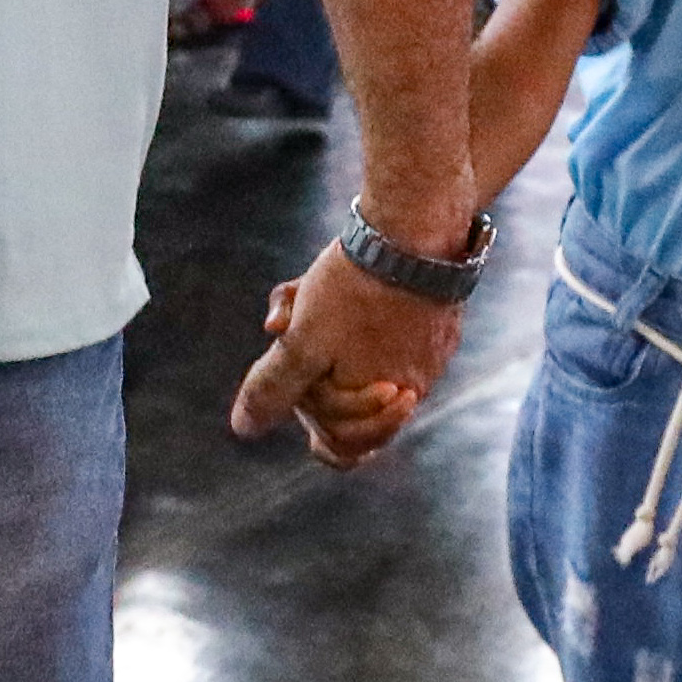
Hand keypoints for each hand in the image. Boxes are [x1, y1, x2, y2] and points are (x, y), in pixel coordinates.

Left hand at [228, 243, 460, 469]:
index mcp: (378, 406)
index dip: (310, 425)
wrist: (416, 232)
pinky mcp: (438, 328)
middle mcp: (410, 392)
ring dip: (330, 337)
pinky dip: (360, 318)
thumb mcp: (300, 342)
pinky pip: (396, 339)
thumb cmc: (355, 291)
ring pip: (370, 368)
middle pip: (352, 409)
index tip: (299, 390)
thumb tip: (243, 429)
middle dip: (314, 372)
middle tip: (294, 325)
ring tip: (310, 291)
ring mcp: (429, 360)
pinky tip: (342, 278)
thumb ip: (274, 388)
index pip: (342, 449)